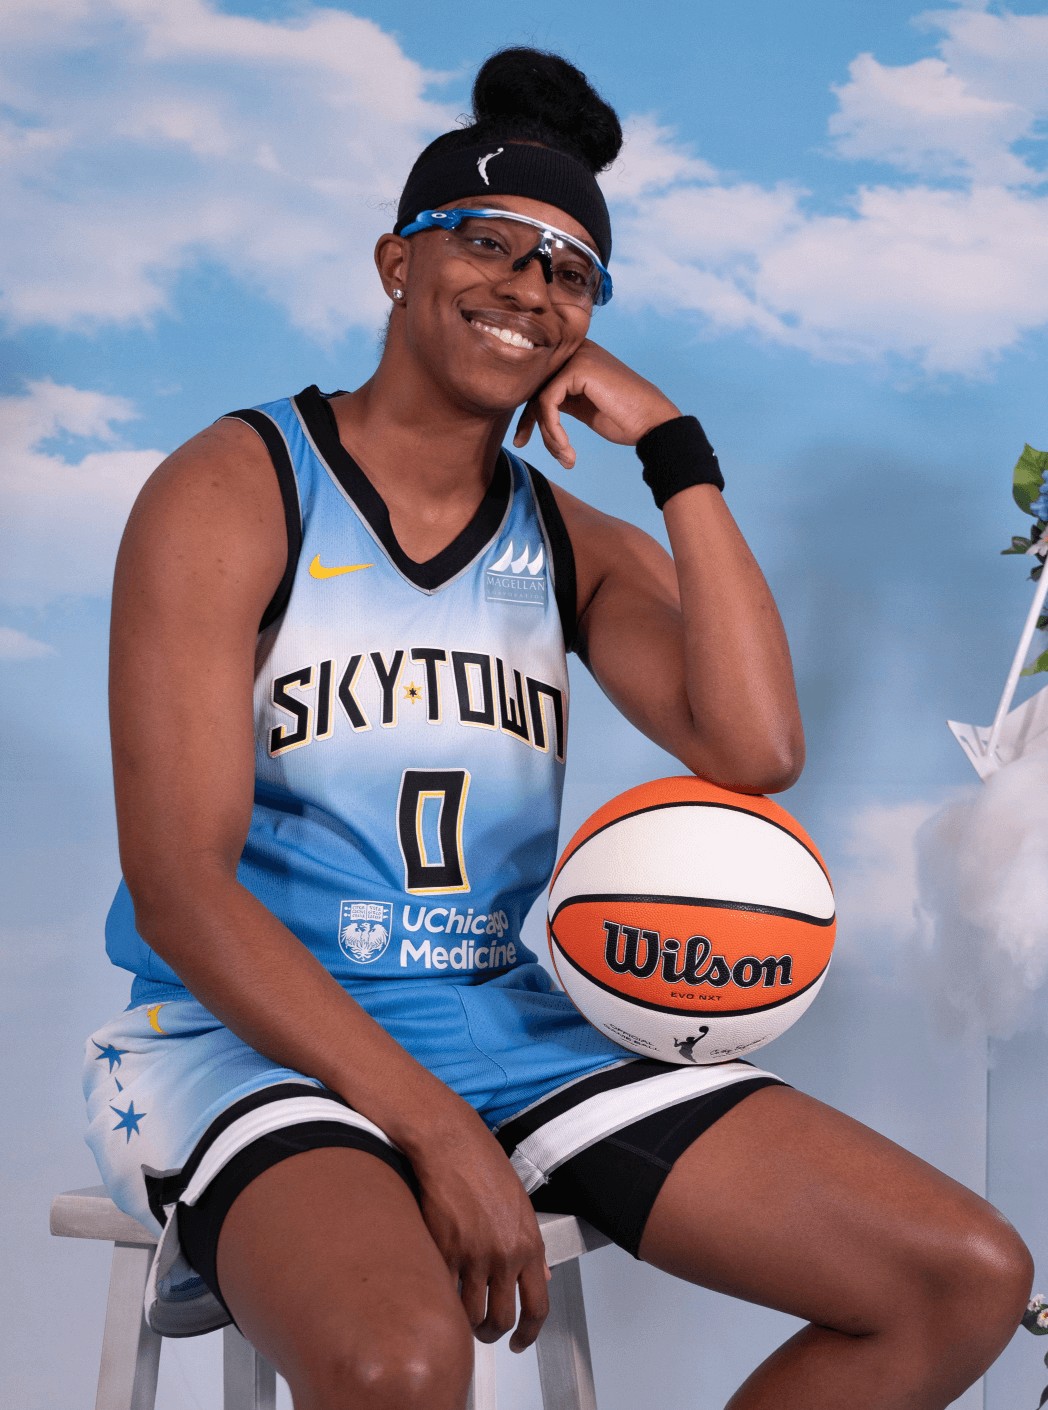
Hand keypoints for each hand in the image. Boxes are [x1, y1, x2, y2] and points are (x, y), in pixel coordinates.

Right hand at [410, 1106, 550, 1351]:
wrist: (450, 1142)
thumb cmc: (483, 1165)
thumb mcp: (520, 1204)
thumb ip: (531, 1245)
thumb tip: (544, 1276)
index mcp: (529, 1244)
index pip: (538, 1305)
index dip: (529, 1333)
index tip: (520, 1343)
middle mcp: (505, 1254)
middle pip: (502, 1318)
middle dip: (493, 1333)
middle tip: (484, 1332)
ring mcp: (474, 1255)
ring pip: (472, 1313)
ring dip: (466, 1322)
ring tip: (461, 1317)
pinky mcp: (443, 1250)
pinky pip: (445, 1293)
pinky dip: (442, 1300)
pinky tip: (441, 1295)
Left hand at [513, 339, 679, 468]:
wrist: (653, 424)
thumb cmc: (625, 419)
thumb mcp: (585, 407)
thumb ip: (562, 400)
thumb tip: (532, 407)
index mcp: (578, 358)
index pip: (540, 383)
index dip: (528, 413)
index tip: (521, 440)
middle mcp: (576, 351)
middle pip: (535, 388)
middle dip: (529, 422)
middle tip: (523, 444)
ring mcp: (578, 356)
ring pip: (540, 397)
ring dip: (547, 434)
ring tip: (563, 455)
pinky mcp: (579, 368)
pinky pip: (548, 402)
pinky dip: (552, 429)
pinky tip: (565, 447)